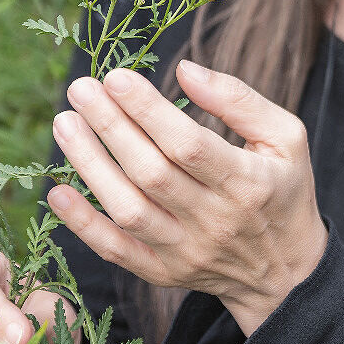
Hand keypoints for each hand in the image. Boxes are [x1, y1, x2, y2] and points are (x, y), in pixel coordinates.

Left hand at [47, 60, 328, 336]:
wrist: (285, 272)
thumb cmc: (283, 189)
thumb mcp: (286, 137)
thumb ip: (239, 99)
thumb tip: (184, 69)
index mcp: (248, 183)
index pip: (189, 145)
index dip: (148, 111)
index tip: (116, 77)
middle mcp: (215, 221)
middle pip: (152, 174)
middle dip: (111, 127)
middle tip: (80, 88)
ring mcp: (186, 252)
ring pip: (129, 210)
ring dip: (90, 166)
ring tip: (65, 124)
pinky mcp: (164, 274)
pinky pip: (117, 251)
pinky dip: (83, 224)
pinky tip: (57, 191)